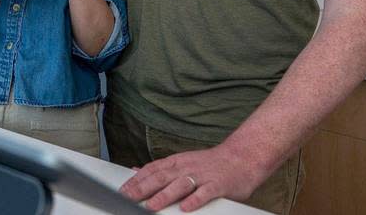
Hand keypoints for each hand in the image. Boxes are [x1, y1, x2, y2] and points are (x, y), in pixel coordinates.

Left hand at [118, 144, 263, 211]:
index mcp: (177, 162)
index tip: (123, 190)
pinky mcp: (218, 185)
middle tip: (128, 199)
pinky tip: (186, 207)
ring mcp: (202, 176)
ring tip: (150, 206)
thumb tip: (136, 170)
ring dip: (164, 195)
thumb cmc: (211, 163)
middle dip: (143, 188)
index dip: (136, 180)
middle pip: (161, 177)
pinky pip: (205, 193)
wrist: (242, 157)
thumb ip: (160, 168)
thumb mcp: (182, 161)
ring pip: (180, 185)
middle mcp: (187, 168)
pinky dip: (195, 200)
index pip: (152, 170)